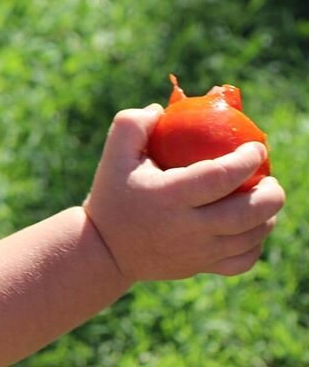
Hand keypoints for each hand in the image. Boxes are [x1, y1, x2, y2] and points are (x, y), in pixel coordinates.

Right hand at [83, 105, 285, 282]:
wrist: (104, 249)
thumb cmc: (112, 193)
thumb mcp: (114, 153)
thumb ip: (133, 123)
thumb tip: (163, 108)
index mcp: (167, 196)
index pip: (220, 177)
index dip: (246, 160)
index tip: (257, 147)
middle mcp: (187, 228)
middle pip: (247, 214)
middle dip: (271, 194)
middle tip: (270, 177)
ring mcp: (196, 253)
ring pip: (250, 238)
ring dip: (267, 216)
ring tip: (264, 196)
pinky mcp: (199, 267)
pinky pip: (242, 261)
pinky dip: (255, 243)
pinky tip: (252, 226)